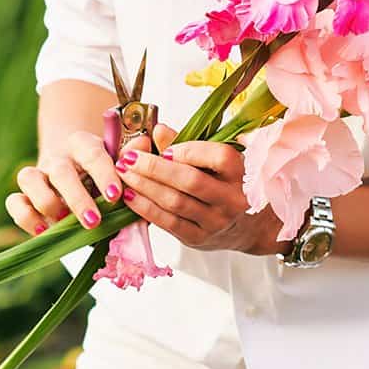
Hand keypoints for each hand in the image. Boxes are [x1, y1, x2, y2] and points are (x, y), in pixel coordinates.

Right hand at [6, 127, 128, 237]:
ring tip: (64, 222)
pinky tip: (43, 231)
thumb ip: (133, 160)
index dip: (103, 173)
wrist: (80, 174)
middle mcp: (58, 157)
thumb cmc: (107, 176)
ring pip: (28, 178)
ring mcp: (38, 174)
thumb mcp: (123, 168)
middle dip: (76, 198)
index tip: (115, 196)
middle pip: (60, 170)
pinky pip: (14, 201)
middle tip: (93, 222)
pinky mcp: (24, 194)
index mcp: (84, 145)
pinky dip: (25, 217)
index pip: (92, 153)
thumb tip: (143, 144)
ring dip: (46, 202)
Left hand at [114, 132, 281, 255]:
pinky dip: (145, 208)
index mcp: (241, 173)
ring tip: (123, 174)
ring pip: (175, 202)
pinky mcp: (198, 238)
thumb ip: (187, 145)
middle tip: (128, 158)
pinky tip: (130, 196)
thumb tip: (157, 130)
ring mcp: (216, 222)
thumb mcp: (215, 163)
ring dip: (144, 186)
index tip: (163, 147)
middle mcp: (233, 199)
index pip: (218, 157)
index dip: (187, 150)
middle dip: (155, 167)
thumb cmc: (225, 185)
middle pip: (191, 181)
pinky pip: (168, 222)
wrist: (245, 226)